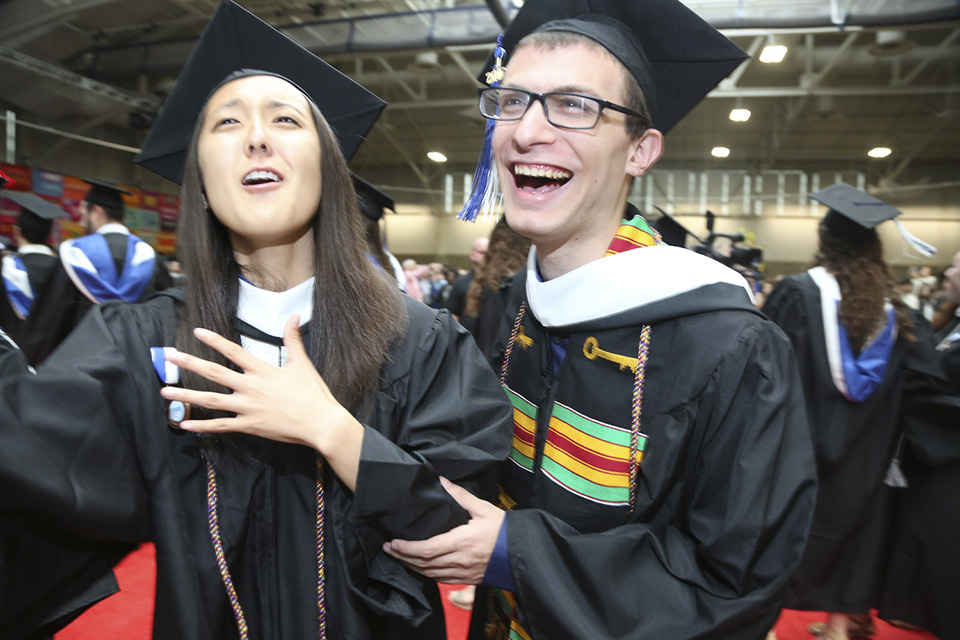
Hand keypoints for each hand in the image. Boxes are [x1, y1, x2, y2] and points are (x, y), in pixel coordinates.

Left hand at [159, 315, 363, 487]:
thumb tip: (294, 316)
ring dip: (186, 396)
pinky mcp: (249, 427)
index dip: (214, 341)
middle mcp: (250, 388)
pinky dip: (202, 426)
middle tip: (169, 357)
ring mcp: (247, 409)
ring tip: (165, 391)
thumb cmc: (313, 394)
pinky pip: (221, 426)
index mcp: (262, 371)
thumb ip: (293, 339)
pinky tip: (184, 424)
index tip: (196, 332)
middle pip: (214, 373)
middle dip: (189, 364)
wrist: (320, 424)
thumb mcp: (303, 363)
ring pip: (210, 401)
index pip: (233, 352)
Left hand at [383, 477, 504, 583]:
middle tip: (389, 549)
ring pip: (430, 574)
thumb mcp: (483, 508)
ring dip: (412, 567)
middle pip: (423, 564)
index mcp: (461, 542)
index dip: (406, 548)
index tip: (393, 542)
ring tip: (399, 557)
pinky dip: (426, 574)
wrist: (523, 552)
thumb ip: (460, 496)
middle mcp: (459, 561)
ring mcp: (463, 574)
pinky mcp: (467, 580)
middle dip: (403, 557)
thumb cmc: (504, 530)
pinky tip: (419, 567)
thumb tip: (442, 482)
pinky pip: (441, 580)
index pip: (425, 549)